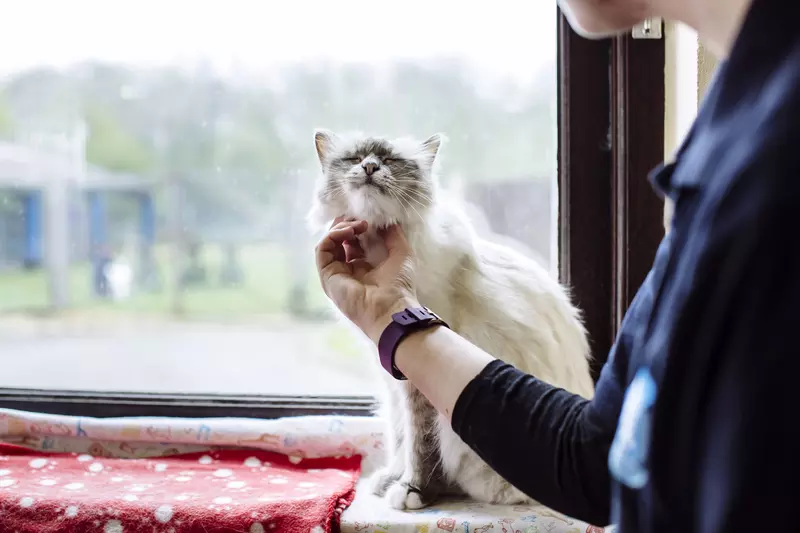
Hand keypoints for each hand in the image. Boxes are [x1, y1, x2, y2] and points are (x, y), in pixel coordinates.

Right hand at [315, 217, 419, 342]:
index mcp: (363, 265)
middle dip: (348, 224)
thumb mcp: (401, 252)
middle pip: (338, 239)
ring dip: (341, 228)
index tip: (370, 220)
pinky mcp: (327, 275)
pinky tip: (348, 232)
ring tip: (358, 226)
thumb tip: (387, 219)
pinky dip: (332, 236)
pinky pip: (322, 249)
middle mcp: (347, 269)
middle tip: (361, 220)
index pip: (353, 240)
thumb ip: (393, 234)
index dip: (358, 226)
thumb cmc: (399, 285)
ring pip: (328, 242)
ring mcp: (336, 273)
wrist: (391, 308)